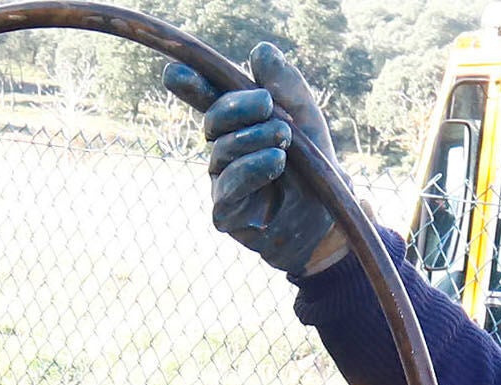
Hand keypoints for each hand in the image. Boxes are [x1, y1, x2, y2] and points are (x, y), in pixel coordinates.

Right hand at [160, 46, 353, 278]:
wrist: (327, 217)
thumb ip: (286, 86)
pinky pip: (229, 186)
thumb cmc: (313, 166)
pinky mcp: (225, 213)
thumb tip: (260, 51)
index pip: (209, 99)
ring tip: (285, 139)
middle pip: (214, 120)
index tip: (174, 72)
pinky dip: (253, 168)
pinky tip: (275, 160)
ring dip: (255, 138)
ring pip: (223, 151)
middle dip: (238, 107)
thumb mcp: (307, 118)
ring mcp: (221, 182)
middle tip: (267, 104)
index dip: (190, 86)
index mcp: (238, 126)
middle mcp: (223, 151)